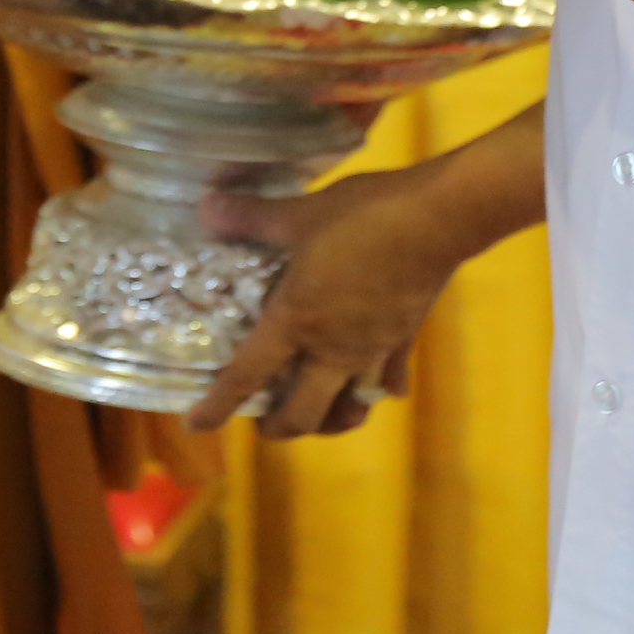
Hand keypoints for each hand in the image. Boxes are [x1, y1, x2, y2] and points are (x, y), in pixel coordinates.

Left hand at [187, 160, 472, 436]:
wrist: (436, 221)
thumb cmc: (362, 217)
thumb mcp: (300, 213)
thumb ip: (251, 217)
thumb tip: (205, 206)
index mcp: (296, 322)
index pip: (248, 375)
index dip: (219, 405)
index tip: (197, 424)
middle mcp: (331, 349)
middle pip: (303, 415)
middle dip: (279, 427)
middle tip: (264, 419)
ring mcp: (373, 350)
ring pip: (350, 409)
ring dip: (330, 418)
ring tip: (318, 409)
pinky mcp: (405, 340)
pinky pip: (390, 379)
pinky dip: (380, 388)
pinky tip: (379, 386)